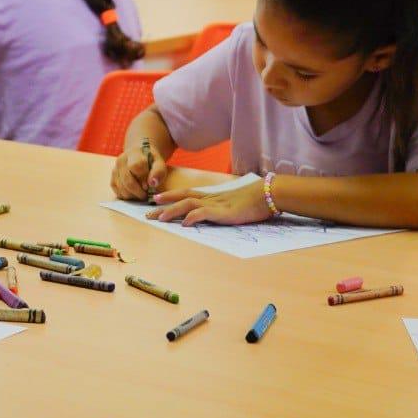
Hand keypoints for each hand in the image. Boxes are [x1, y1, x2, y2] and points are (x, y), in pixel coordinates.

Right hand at [111, 144, 166, 200]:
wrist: (139, 157)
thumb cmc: (151, 161)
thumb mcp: (159, 163)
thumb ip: (158, 171)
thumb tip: (152, 183)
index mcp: (134, 153)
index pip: (135, 166)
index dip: (142, 178)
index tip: (148, 186)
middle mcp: (121, 161)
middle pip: (127, 180)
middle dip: (138, 191)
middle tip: (146, 194)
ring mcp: (115, 170)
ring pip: (122, 188)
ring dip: (133, 195)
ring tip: (141, 193)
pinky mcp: (112, 179)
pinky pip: (117, 191)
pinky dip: (126, 196)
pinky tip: (134, 193)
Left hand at [146, 178, 269, 226]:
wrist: (269, 194)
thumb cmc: (255, 200)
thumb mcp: (233, 204)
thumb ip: (222, 207)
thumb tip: (214, 213)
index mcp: (212, 197)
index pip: (186, 194)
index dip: (170, 196)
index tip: (155, 200)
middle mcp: (211, 198)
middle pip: (181, 198)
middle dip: (163, 205)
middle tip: (147, 212)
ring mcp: (216, 204)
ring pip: (188, 204)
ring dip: (172, 210)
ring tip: (159, 218)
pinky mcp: (224, 212)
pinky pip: (204, 213)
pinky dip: (192, 217)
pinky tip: (183, 224)